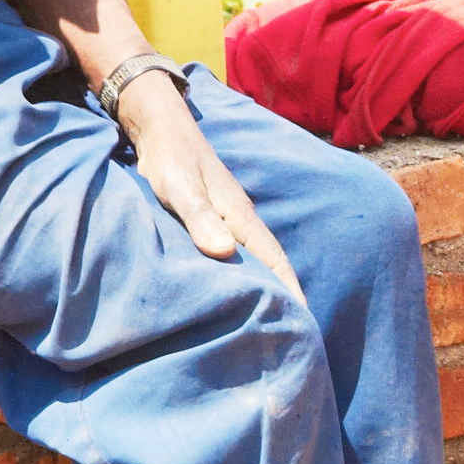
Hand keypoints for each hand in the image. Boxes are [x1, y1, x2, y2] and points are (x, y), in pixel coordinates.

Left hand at [120, 69, 303, 304]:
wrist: (161, 131)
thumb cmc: (171, 159)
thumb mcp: (182, 188)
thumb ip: (200, 218)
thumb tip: (225, 252)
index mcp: (240, 217)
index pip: (273, 260)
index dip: (289, 290)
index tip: (303, 320)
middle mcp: (240, 222)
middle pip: (270, 264)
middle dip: (284, 296)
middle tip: (290, 331)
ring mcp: (228, 222)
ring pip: (253, 261)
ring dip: (265, 287)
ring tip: (269, 319)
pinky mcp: (212, 223)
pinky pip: (236, 256)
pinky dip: (243, 276)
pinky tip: (237, 291)